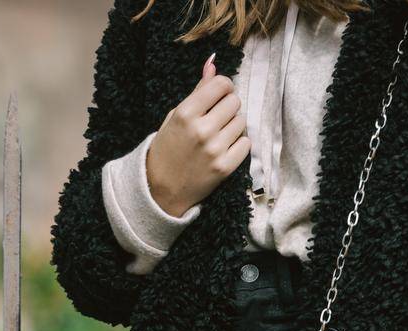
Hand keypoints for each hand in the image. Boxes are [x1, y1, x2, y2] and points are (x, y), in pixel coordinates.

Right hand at [146, 53, 250, 216]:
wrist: (161, 190)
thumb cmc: (167, 149)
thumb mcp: (176, 116)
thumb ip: (198, 91)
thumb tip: (213, 62)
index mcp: (186, 113)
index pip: (221, 85)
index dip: (224, 86)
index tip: (219, 94)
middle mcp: (202, 130)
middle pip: (234, 102)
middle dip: (228, 106)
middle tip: (218, 117)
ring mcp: (214, 150)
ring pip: (242, 122)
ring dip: (234, 125)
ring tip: (219, 134)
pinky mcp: (225, 168)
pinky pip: (246, 144)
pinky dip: (239, 144)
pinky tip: (225, 148)